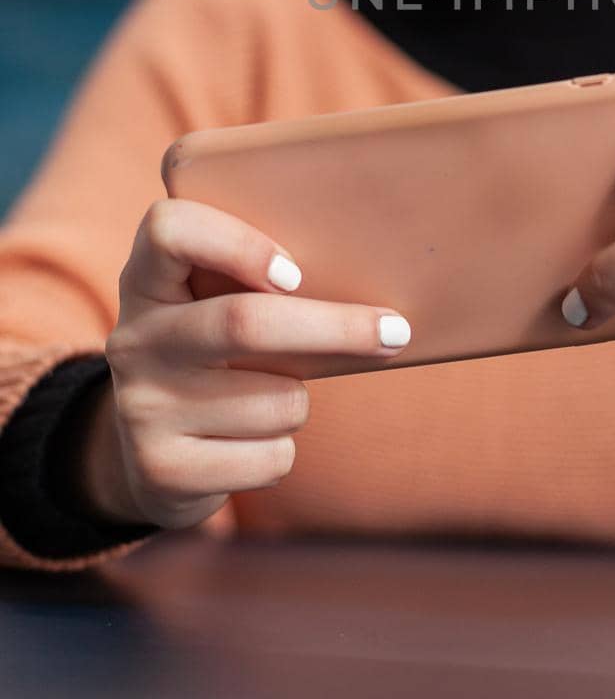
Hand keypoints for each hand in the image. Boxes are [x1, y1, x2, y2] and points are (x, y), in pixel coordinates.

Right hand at [84, 198, 412, 530]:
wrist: (146, 458)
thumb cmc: (215, 362)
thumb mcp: (215, 310)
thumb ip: (266, 288)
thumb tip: (382, 304)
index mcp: (148, 280)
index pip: (169, 229)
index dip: (237, 244)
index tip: (297, 273)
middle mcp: (134, 339)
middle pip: (245, 322)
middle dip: (336, 328)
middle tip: (396, 332)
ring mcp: (142, 407)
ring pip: (275, 400)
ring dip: (298, 404)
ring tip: (267, 403)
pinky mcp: (162, 468)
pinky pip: (270, 456)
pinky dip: (281, 452)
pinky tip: (247, 447)